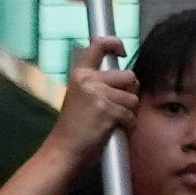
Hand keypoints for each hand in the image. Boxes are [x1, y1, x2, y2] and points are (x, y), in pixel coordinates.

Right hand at [50, 36, 139, 162]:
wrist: (63, 151)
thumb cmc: (73, 128)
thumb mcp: (78, 96)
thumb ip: (97, 84)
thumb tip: (127, 78)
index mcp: (80, 75)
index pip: (98, 46)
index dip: (114, 43)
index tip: (122, 51)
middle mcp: (89, 81)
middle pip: (128, 76)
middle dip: (129, 92)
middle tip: (117, 107)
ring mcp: (99, 95)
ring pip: (133, 97)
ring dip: (129, 111)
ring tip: (112, 121)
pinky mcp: (108, 111)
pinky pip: (131, 115)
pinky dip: (128, 125)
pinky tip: (115, 130)